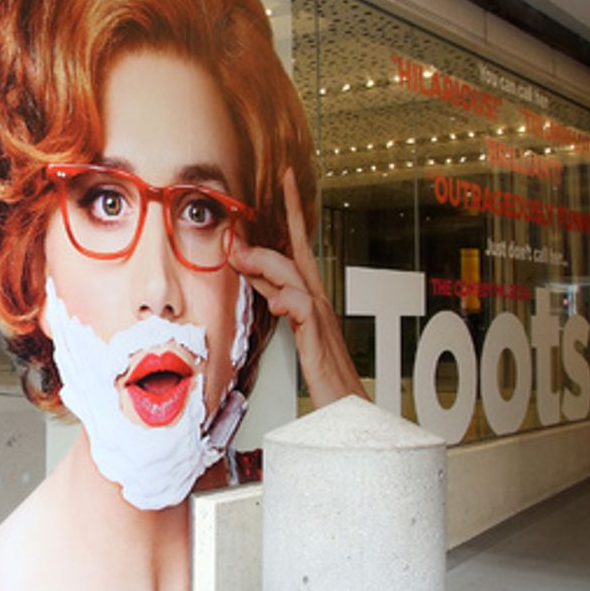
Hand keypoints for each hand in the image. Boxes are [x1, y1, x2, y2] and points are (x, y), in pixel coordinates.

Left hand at [230, 168, 366, 407]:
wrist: (348, 410)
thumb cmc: (324, 372)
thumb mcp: (294, 325)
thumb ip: (275, 297)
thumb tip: (255, 274)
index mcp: (311, 298)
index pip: (300, 247)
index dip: (293, 213)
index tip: (286, 180)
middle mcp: (319, 302)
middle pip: (300, 254)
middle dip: (284, 223)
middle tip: (252, 210)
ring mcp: (322, 321)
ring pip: (297, 278)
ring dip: (268, 264)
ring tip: (241, 257)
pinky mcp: (319, 343)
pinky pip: (306, 313)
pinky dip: (291, 302)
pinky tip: (276, 302)